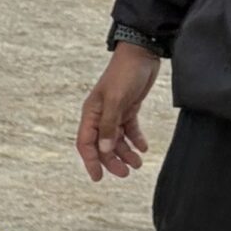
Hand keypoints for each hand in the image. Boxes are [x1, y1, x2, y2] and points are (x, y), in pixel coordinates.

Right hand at [76, 44, 158, 181]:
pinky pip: (130, 130)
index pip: (86, 143)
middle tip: (126, 173)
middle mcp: (101, 116)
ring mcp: (115, 113)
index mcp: (91, 114)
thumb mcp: (117, 99)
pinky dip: (136, 140)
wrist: (142, 52)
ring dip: (126, 153)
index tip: (99, 177)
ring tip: (138, 164)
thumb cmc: (125, 73)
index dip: (91, 161)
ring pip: (117, 140)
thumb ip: (110, 125)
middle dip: (113, 161)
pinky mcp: (129, 108)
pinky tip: (143, 148)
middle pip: (103, 146)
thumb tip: (105, 149)